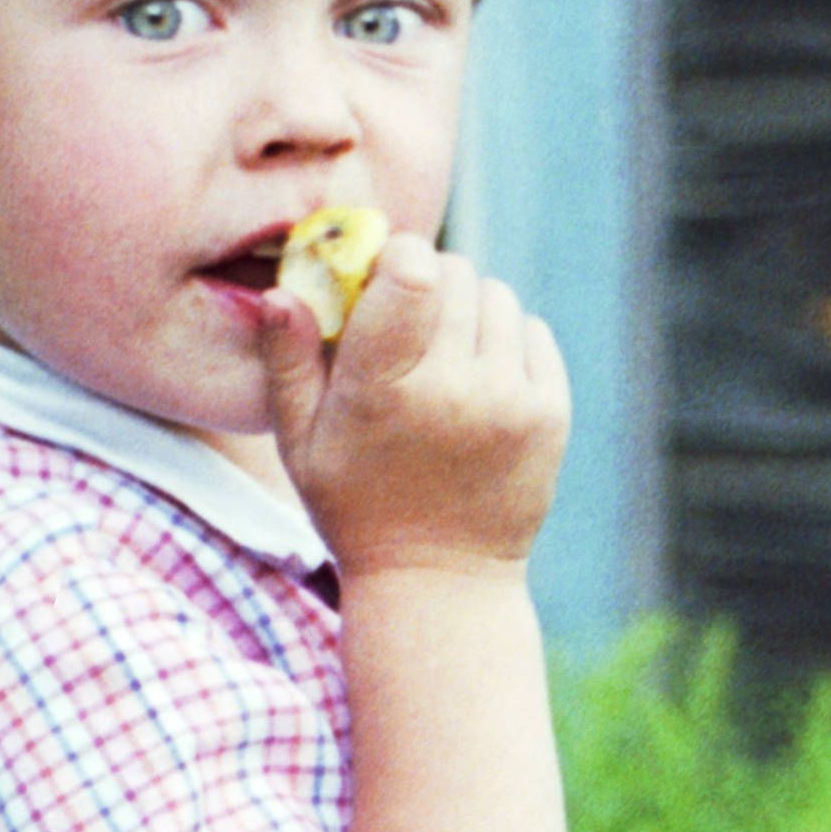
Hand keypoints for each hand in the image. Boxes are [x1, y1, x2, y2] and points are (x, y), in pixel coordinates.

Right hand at [260, 236, 566, 581]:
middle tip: (406, 318)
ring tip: (442, 352)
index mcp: (383, 392)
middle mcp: (453, 390)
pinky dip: (504, 338)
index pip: (412, 272)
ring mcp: (509, 400)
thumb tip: (281, 292)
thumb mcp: (300, 441)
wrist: (439, 577)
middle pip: (454, 273)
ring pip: (496, 296)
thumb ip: (288, 362)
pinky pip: (532, 331)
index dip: (397, 255)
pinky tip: (477, 377)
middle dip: (427, 280)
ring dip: (466, 308)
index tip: (381, 273)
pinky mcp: (549, 412)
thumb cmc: (355, 503)